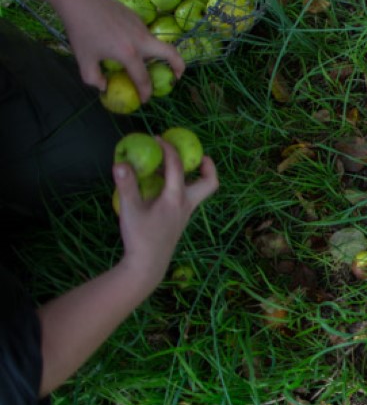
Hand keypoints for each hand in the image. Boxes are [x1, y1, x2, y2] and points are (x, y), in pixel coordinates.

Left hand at [55, 0, 184, 102]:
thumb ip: (93, 78)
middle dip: (179, 67)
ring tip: (144, 61)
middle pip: (171, 54)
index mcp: (129, 54)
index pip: (143, 79)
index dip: (145, 93)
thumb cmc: (80, 30)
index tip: (144, 100)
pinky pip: (144, 34)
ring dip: (156, 55)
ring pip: (156, 44)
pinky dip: (142, 43)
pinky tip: (124, 41)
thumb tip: (104, 86)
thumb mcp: (83, 59)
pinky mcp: (137, 17)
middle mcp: (141, 41)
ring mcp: (141, 27)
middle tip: (177, 76)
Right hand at [115, 140, 217, 279]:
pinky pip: (187, 199)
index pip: (177, 167)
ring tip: (173, 167)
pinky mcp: (179, 221)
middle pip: (209, 183)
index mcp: (176, 198)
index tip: (158, 139)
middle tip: (198, 156)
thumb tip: (120, 163)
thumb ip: (126, 185)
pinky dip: (181, 188)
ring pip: (199, 192)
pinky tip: (161, 187)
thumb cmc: (140, 237)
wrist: (148, 265)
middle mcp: (186, 204)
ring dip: (193, 177)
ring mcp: (185, 214)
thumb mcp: (130, 210)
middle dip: (208, 167)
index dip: (169, 149)